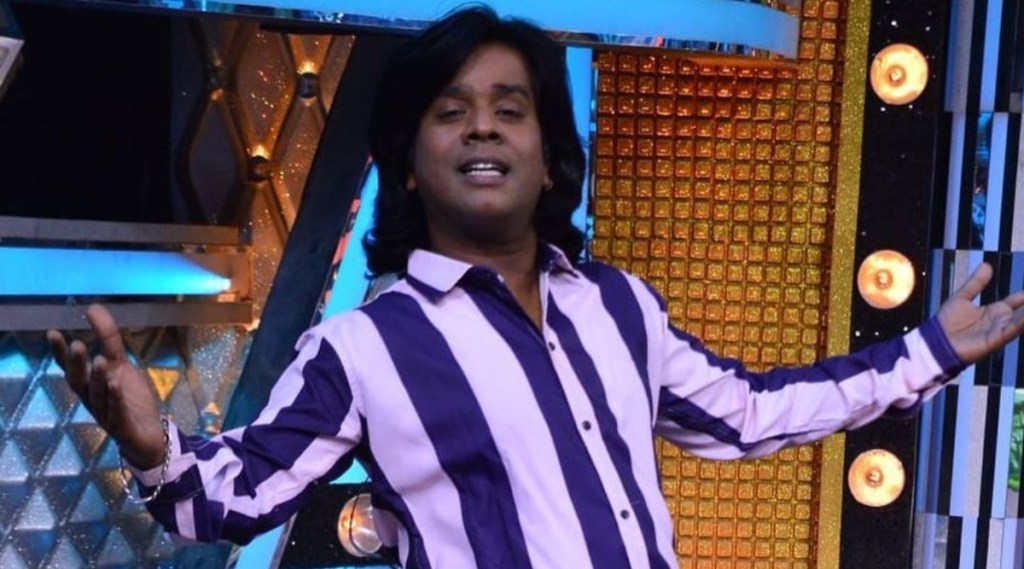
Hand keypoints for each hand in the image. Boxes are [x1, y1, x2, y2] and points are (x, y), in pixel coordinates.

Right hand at [47, 305, 165, 468]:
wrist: (149, 432)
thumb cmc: (129, 398)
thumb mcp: (121, 364)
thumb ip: (109, 339)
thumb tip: (92, 307)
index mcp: (91, 383)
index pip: (72, 366)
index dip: (61, 352)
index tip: (52, 333)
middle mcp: (93, 397)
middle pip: (79, 382)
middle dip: (77, 364)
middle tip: (76, 345)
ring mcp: (106, 413)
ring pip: (97, 396)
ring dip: (97, 378)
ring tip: (100, 360)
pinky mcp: (121, 425)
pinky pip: (116, 412)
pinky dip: (115, 399)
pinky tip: (116, 386)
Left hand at [937, 263, 1023, 363]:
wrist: (936, 341)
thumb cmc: (946, 323)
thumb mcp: (962, 297)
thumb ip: (976, 283)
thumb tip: (987, 265)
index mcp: (995, 311)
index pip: (1018, 301)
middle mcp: (1001, 320)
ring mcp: (999, 330)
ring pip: (1022, 320)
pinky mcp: (995, 340)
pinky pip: (1012, 330)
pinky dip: (1022, 323)